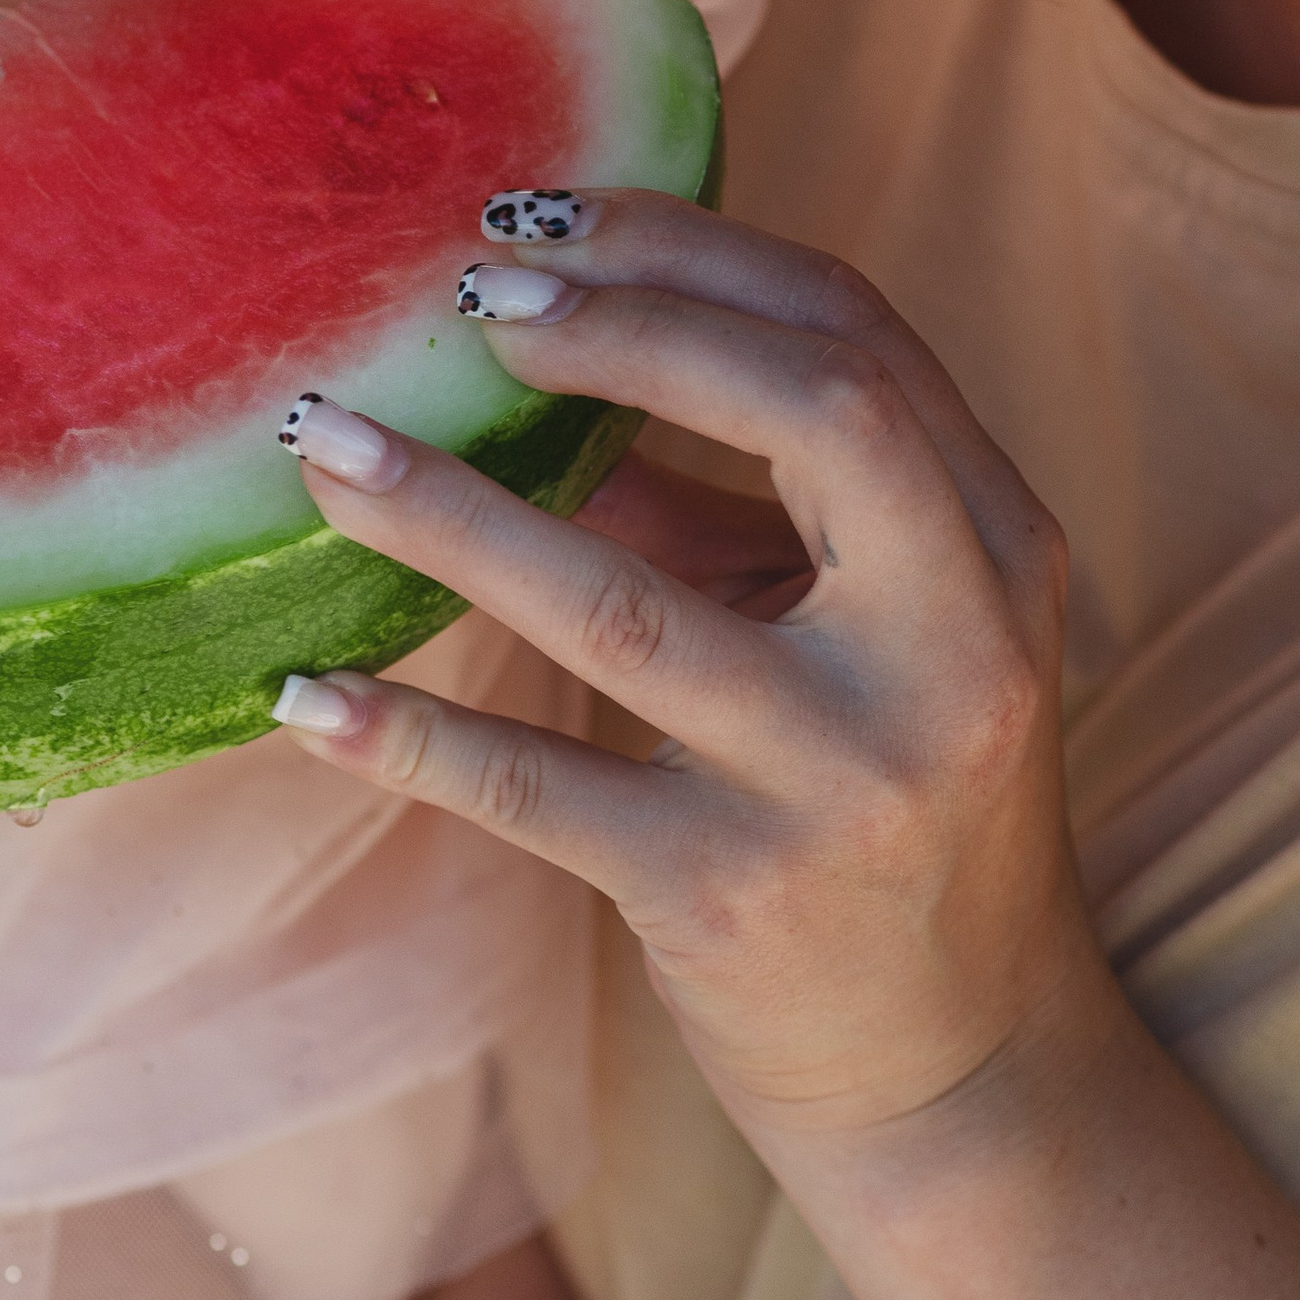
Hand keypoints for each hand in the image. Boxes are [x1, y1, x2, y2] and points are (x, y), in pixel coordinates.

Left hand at [271, 189, 1101, 1180]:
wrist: (963, 1076)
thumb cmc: (882, 806)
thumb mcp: (842, 635)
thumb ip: (708, 509)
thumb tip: (515, 379)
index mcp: (994, 552)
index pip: (855, 340)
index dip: (691, 257)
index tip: (536, 223)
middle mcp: (950, 653)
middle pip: (813, 416)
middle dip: (624, 330)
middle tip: (465, 300)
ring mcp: (843, 780)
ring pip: (625, 609)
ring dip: (452, 513)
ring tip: (324, 443)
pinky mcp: (731, 896)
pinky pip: (542, 793)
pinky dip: (412, 737)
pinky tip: (305, 692)